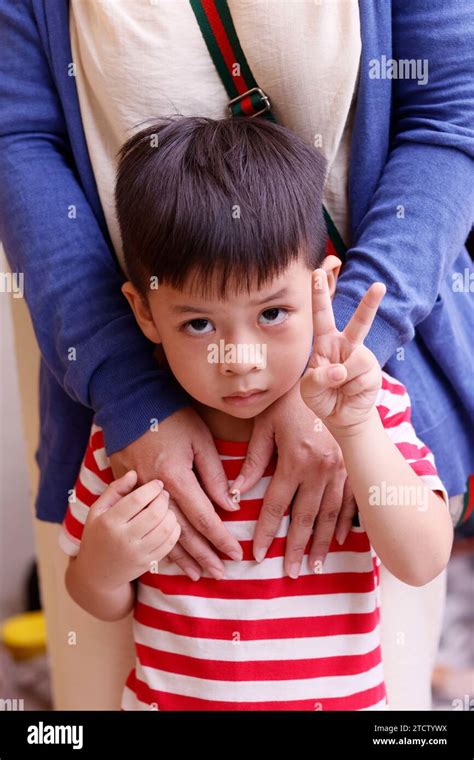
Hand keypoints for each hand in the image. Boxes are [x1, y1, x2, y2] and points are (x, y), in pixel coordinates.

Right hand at [77, 471, 179, 592]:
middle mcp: (123, 539)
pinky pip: (169, 544)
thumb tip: (134, 473)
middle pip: (155, 513)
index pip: (138, 499)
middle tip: (164, 494)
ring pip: (166, 529)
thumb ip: (115, 490)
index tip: (157, 483)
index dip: (152, 488)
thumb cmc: (97, 534)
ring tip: (166, 507)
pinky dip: (175, 529)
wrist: (97, 573)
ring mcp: (137, 553)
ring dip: (171, 513)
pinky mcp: (148, 563)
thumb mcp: (98, 510)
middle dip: (164, 499)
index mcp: (109, 522)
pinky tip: (169, 522)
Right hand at [109, 407, 242, 580]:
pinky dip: (157, 541)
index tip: (235, 554)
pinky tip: (168, 556)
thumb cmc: (171, 417)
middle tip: (220, 575)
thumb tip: (231, 506)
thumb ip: (215, 475)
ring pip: (160, 532)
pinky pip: (143, 524)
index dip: (220, 538)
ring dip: (181, 557)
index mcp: (176, 476)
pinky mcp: (125, 492)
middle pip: (182, 532)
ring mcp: (136, 493)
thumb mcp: (200, 440)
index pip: (204, 517)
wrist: (130, 402)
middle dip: (203, 556)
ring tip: (197, 575)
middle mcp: (155, 491)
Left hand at [225, 381, 357, 577]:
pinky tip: (339, 541)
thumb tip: (234, 493)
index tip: (258, 555)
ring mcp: (341, 469)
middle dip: (296, 548)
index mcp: (295, 459)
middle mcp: (320, 469)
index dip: (266, 532)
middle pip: (305, 518)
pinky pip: (350, 501)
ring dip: (322, 543)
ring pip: (330, 515)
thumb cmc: (289, 401)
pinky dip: (345, 523)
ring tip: (314, 566)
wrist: (328, 380)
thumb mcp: (265, 426)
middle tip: (291, 574)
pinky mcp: (352, 466)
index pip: (276, 506)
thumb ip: (253, 461)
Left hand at [300, 269, 385, 432]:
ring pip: (357, 359)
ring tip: (340, 387)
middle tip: (379, 285)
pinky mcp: (373, 372)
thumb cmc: (322, 398)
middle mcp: (347, 346)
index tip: (317, 273)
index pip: (322, 315)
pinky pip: (361, 376)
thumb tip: (341, 370)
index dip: (319, 294)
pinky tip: (350, 392)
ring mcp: (362, 358)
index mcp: (326, 343)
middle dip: (370, 303)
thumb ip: (317, 377)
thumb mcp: (308, 389)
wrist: (341, 418)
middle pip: (360, 321)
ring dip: (344, 377)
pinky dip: (351, 387)